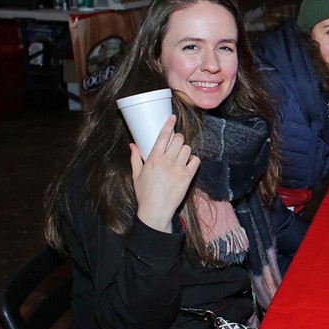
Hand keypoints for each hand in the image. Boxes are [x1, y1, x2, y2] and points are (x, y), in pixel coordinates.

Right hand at [130, 115, 199, 232]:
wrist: (155, 211)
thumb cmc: (144, 194)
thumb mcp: (136, 175)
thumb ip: (135, 158)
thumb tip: (132, 145)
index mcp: (153, 159)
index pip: (163, 136)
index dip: (169, 124)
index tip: (172, 118)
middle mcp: (167, 161)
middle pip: (179, 140)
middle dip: (178, 138)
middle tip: (176, 143)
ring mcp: (178, 169)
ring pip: (187, 148)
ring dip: (185, 149)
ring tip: (181, 155)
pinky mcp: (187, 177)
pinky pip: (196, 161)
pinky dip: (193, 160)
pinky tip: (188, 163)